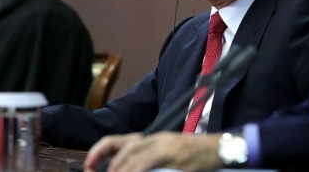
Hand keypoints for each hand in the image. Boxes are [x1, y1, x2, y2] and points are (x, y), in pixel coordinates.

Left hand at [84, 132, 221, 171]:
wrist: (220, 148)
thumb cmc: (197, 155)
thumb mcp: (169, 154)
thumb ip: (149, 160)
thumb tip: (130, 169)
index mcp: (152, 139)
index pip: (119, 141)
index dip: (100, 152)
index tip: (88, 165)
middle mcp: (155, 139)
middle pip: (123, 148)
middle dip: (105, 162)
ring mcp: (164, 146)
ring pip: (132, 156)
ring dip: (118, 168)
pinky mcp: (173, 156)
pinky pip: (146, 163)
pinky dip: (133, 170)